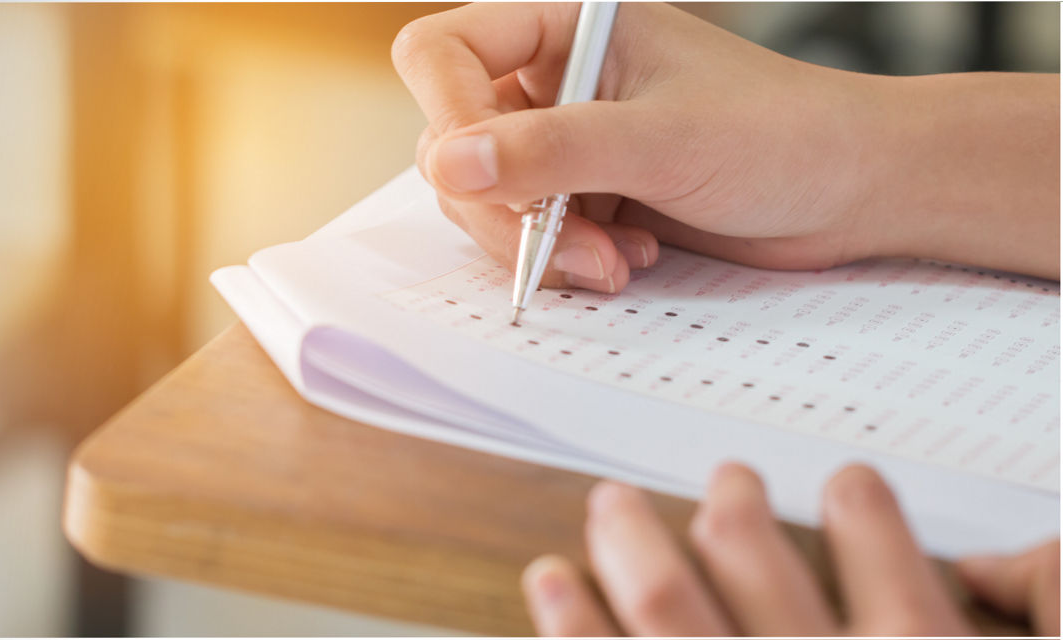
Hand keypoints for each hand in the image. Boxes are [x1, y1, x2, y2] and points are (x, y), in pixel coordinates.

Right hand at [393, 3, 1059, 289]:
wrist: (850, 190)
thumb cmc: (778, 135)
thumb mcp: (660, 140)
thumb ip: (549, 150)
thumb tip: (447, 162)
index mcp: (564, 30)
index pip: (444, 55)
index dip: (447, 113)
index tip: (480, 175)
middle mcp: (553, 83)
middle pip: (454, 144)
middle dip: (505, 208)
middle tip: (568, 244)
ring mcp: (564, 144)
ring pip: (486, 201)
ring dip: (540, 246)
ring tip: (616, 260)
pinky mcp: (583, 197)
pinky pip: (529, 237)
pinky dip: (568, 261)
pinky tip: (632, 258)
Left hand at [520, 463, 1060, 635]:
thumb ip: (1053, 616)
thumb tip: (1010, 569)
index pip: (881, 550)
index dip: (863, 509)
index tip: (850, 489)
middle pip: (749, 558)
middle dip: (730, 509)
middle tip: (726, 486)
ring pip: (668, 605)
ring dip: (632, 541)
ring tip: (615, 508)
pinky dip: (572, 626)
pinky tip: (553, 587)